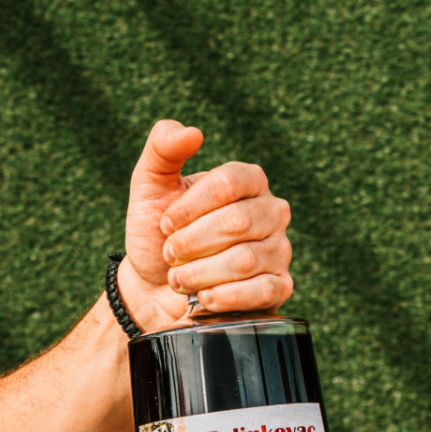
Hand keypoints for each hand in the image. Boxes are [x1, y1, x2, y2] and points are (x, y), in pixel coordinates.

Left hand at [118, 119, 292, 329]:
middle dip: (193, 242)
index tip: (165, 224)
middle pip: (239, 222)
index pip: (228, 183)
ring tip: (178, 278)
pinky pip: (262, 291)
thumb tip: (192, 132)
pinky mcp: (279, 287)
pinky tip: (203, 298)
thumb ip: (164, 148)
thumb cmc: (158, 233)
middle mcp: (271, 212)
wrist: (155, 286)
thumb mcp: (151, 186)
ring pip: (246, 260)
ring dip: (201, 272)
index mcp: (248, 181)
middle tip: (170, 253)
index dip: (190, 207)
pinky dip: (226, 297)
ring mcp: (279, 250)